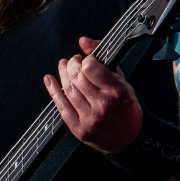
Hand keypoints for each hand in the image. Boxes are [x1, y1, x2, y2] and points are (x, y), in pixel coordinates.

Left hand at [44, 36, 142, 153]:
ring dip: (62, 74)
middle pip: (77, 77)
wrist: (129, 139)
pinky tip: (50, 80)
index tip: (86, 59)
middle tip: (73, 61)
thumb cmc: (126, 108)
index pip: (91, 67)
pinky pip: (61, 106)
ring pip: (68, 89)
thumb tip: (83, 41)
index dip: (85, 60)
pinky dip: (53, 90)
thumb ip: (103, 59)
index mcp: (117, 92)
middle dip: (72, 64)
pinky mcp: (79, 129)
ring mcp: (90, 118)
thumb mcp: (122, 81)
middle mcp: (103, 105)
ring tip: (63, 66)